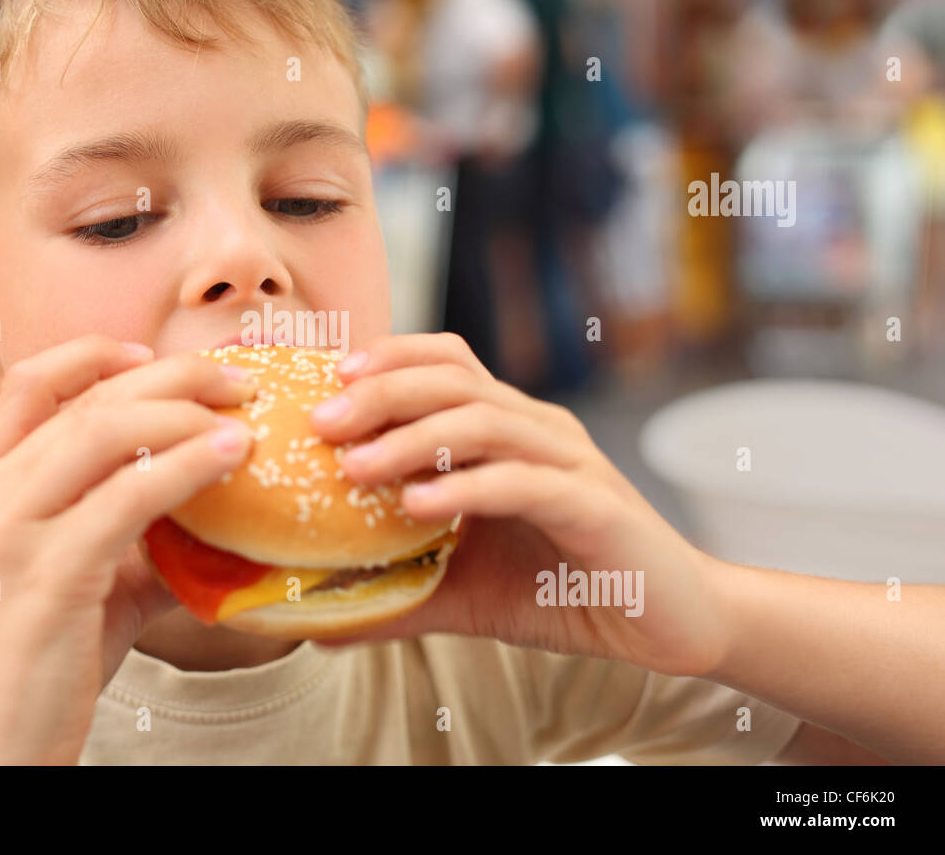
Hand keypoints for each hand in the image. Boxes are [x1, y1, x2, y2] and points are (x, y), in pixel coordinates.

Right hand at [0, 336, 256, 763]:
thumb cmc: (42, 658)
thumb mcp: (87, 578)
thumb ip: (136, 535)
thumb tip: (213, 515)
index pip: (30, 382)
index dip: (94, 354)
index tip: (152, 353)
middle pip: (88, 397)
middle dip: (171, 376)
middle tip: (237, 380)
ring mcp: (14, 529)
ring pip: (107, 431)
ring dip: (187, 413)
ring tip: (245, 415)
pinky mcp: (50, 571)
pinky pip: (129, 496)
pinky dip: (188, 466)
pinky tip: (231, 458)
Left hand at [308, 333, 729, 677]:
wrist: (670, 625)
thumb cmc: (564, 592)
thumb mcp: (463, 591)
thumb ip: (395, 594)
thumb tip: (314, 622)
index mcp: (508, 429)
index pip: (446, 362)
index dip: (388, 358)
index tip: (325, 382)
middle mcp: (538, 430)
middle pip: (454, 379)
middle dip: (381, 392)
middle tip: (321, 422)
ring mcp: (569, 463)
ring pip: (484, 421)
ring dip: (411, 439)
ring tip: (354, 467)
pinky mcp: (595, 508)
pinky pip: (523, 483)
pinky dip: (466, 489)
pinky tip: (417, 507)